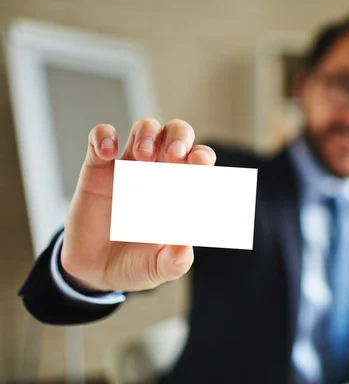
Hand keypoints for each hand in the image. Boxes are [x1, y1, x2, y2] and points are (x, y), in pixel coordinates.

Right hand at [61, 118, 215, 291]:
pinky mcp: (97, 167)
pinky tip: (107, 153)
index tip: (199, 165)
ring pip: (145, 128)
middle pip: (176, 133)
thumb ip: (174, 261)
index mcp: (180, 190)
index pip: (199, 161)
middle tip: (174, 154)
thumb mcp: (157, 268)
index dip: (202, 157)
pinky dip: (103, 136)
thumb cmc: (135, 263)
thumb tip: (186, 248)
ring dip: (147, 133)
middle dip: (179, 136)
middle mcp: (158, 172)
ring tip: (143, 156)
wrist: (94, 271)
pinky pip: (100, 137)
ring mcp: (129, 167)